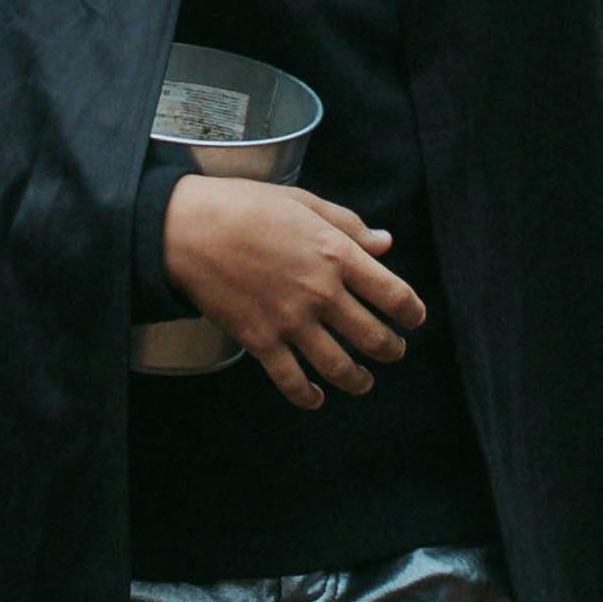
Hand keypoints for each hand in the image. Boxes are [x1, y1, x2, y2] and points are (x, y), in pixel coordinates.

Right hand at [160, 173, 426, 404]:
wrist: (188, 228)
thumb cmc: (245, 206)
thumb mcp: (305, 203)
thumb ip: (348, 225)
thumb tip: (385, 242)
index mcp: (337, 254)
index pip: (394, 294)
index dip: (412, 312)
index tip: (414, 319)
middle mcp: (320, 293)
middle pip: (373, 337)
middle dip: (391, 350)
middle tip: (393, 352)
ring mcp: (290, 321)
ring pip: (339, 366)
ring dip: (358, 380)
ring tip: (364, 382)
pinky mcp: (260, 341)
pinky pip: (292, 380)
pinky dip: (308, 396)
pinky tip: (315, 398)